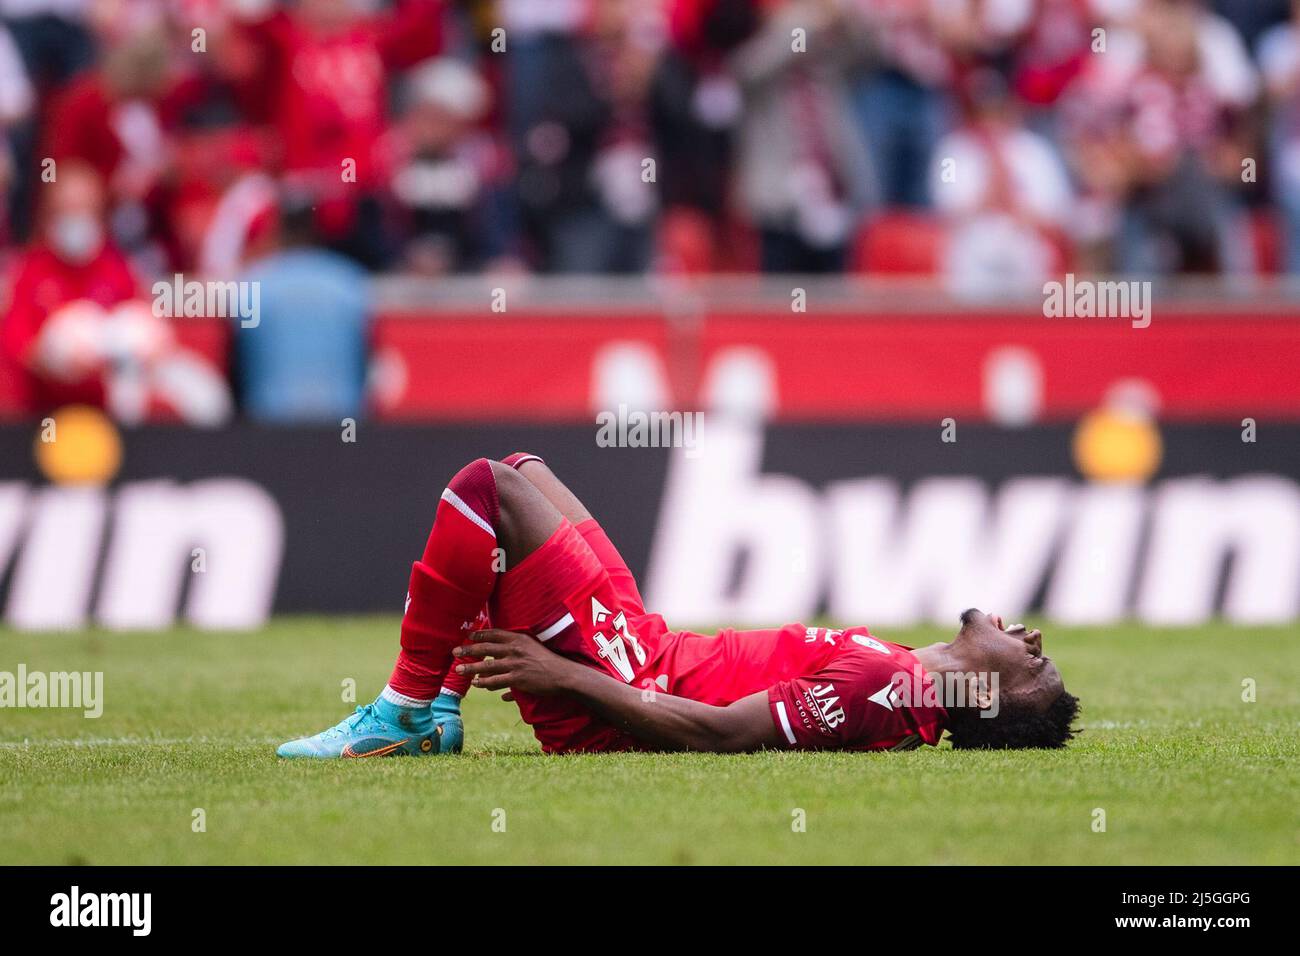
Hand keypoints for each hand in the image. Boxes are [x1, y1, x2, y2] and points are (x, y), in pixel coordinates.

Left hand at [452, 629, 572, 697]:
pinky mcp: (517, 678)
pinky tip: (476, 683)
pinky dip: (484, 683)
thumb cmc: (549, 662)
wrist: (563, 675)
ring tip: (459, 670)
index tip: (467, 635)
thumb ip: (517, 651)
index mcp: (519, 639)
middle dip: (468, 649)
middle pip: (486, 648)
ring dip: (471, 668)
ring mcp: (515, 664)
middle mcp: (515, 649)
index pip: (494, 633)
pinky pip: (496, 681)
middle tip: (455, 651)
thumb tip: (506, 651)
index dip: (479, 634)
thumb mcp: (533, 649)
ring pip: (487, 665)